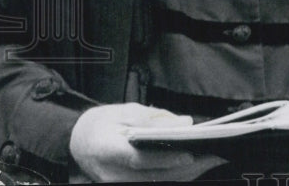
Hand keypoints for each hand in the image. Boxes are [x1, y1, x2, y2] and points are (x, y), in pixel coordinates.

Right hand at [69, 103, 225, 181]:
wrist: (76, 141)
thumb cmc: (102, 122)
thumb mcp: (125, 110)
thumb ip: (154, 118)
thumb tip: (185, 122)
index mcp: (106, 149)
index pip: (139, 159)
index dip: (165, 158)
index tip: (189, 153)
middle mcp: (110, 173)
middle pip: (151, 176)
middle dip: (184, 169)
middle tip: (212, 157)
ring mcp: (115, 183)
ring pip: (154, 183)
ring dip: (182, 174)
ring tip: (208, 160)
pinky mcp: (122, 185)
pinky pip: (150, 183)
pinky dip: (172, 176)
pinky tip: (190, 166)